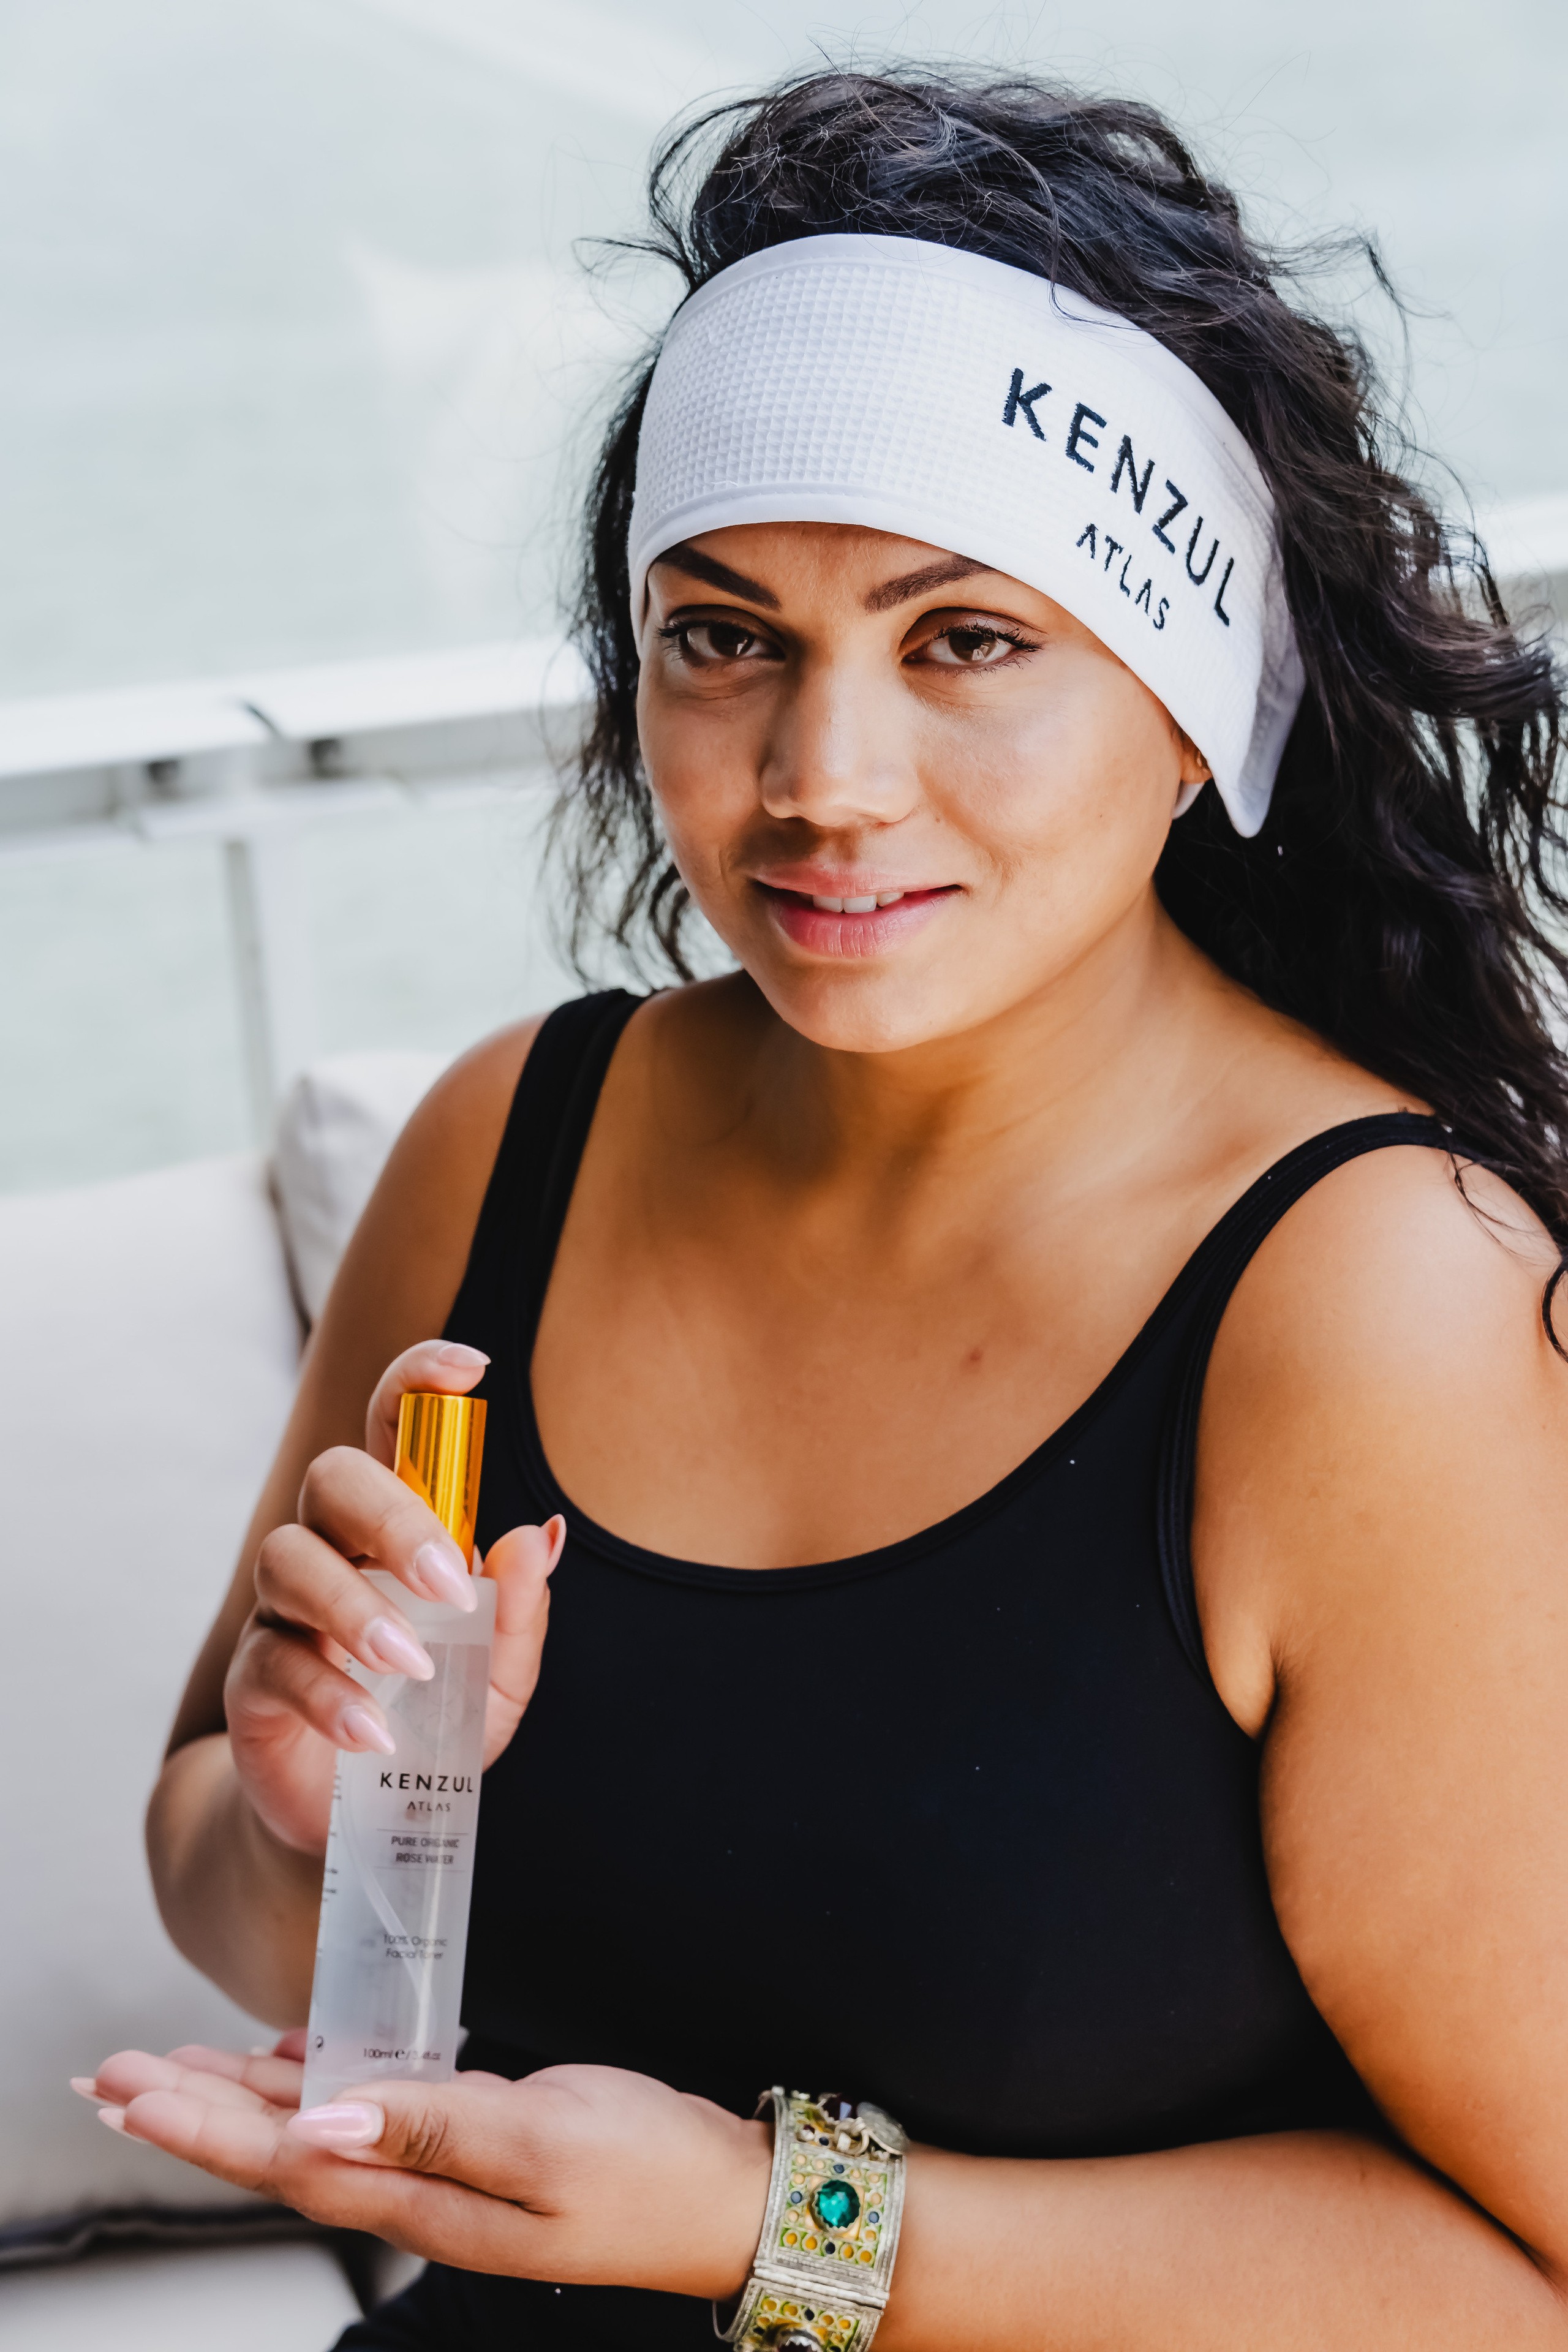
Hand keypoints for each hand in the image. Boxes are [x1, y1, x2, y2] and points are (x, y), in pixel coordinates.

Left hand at [75, 2040, 770, 2300]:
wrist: (724, 2196)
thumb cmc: (647, 2171)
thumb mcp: (545, 2145)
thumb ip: (435, 2129)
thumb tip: (322, 2122)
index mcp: (426, 2200)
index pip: (288, 2163)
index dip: (204, 2128)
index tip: (133, 2090)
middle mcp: (419, 2192)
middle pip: (282, 2151)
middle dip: (191, 2110)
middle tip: (110, 2073)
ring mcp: (445, 2169)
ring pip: (313, 2133)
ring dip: (234, 2100)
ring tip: (164, 2069)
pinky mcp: (473, 2138)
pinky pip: (366, 2115)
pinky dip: (313, 2086)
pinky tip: (286, 2063)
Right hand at [223, 1340, 565, 1855]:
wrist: (368, 1819)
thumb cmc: (437, 1718)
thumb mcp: (500, 1673)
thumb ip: (521, 1608)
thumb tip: (540, 1532)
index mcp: (399, 1529)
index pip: (393, 1427)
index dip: (419, 1381)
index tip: (472, 1367)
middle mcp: (335, 1550)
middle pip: (332, 1477)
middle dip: (391, 1516)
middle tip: (450, 1587)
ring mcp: (286, 1612)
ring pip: (289, 1558)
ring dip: (354, 1606)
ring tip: (411, 1665)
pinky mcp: (253, 1680)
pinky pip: (273, 1662)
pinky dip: (328, 1696)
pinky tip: (373, 1734)